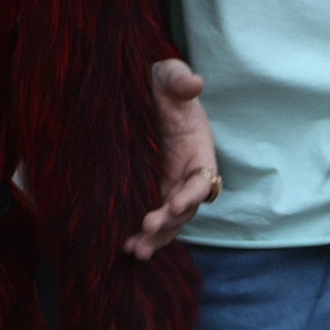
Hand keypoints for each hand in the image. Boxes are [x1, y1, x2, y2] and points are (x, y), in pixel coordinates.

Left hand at [129, 58, 215, 258]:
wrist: (150, 95)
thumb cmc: (165, 85)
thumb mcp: (171, 78)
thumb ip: (181, 81)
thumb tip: (194, 82)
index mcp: (199, 152)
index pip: (202, 179)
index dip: (191, 194)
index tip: (174, 204)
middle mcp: (188, 175)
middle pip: (185, 208)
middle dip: (169, 222)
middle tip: (147, 228)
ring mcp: (171, 186)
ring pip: (170, 221)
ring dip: (157, 238)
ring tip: (136, 252)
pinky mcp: (153, 190)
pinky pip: (154, 218)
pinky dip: (145, 234)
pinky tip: (127, 248)